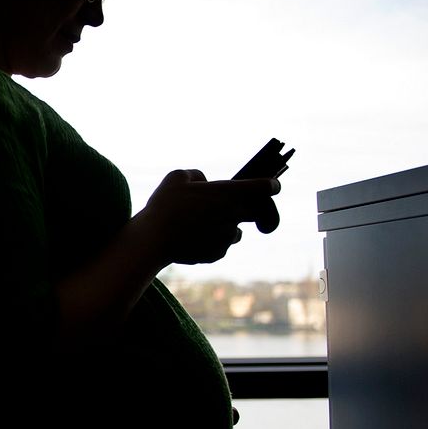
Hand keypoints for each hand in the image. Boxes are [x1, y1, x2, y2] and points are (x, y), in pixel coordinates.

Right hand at [139, 169, 280, 264]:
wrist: (154, 239)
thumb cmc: (165, 205)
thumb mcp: (177, 177)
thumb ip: (196, 175)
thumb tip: (204, 182)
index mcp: (228, 192)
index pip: (264, 187)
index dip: (272, 185)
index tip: (273, 186)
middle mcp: (234, 214)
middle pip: (259, 211)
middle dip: (256, 209)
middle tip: (242, 209)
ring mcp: (227, 236)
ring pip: (236, 230)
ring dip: (227, 225)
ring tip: (201, 224)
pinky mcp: (218, 253)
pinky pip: (222, 244)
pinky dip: (212, 241)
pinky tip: (191, 237)